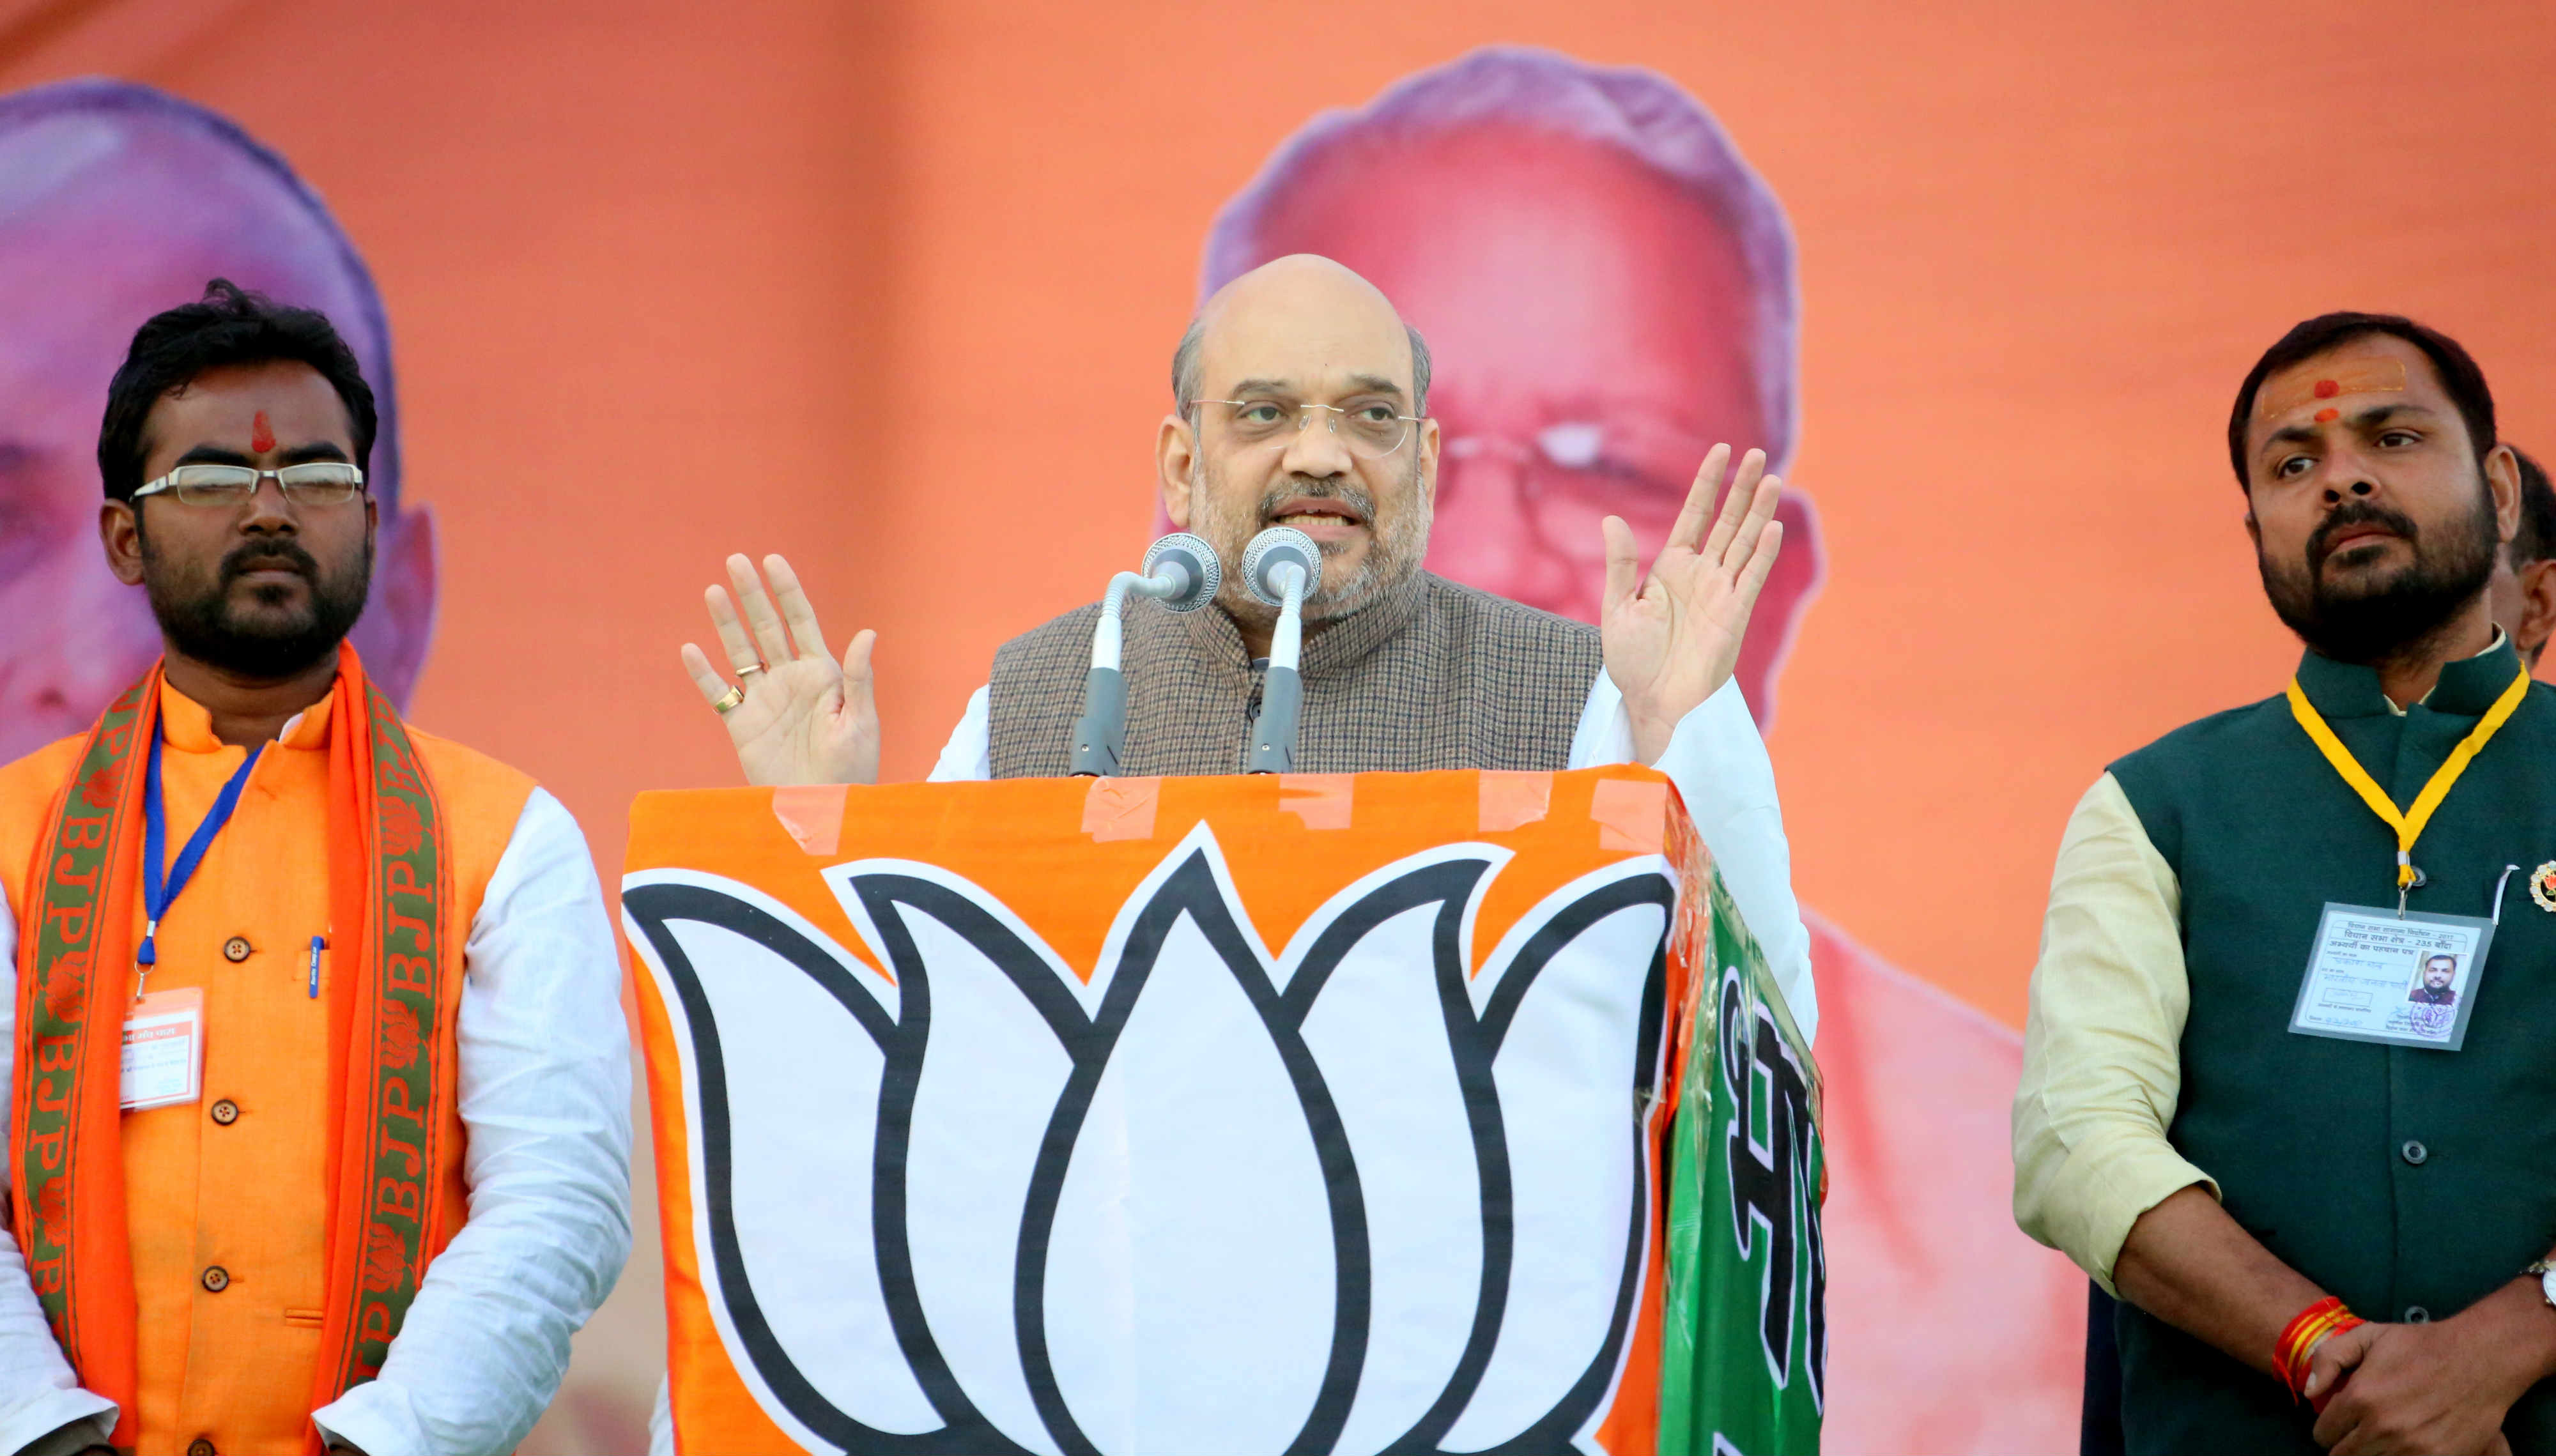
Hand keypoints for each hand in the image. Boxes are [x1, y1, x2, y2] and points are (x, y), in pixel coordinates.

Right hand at [680, 553, 879, 785]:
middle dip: (752, 594)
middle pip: (767, 628)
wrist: (825, 808)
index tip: (773, 561)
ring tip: (712, 590)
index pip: (802, 621)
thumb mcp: (861, 721)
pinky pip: (719, 693)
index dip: (788, 591)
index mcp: (823, 674)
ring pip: (741, 652)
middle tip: (736, 560)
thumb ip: (859, 677)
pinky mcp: (743, 724)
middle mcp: (791, 680)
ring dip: (726, 623)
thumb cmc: (854, 767)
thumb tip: (868, 632)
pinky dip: (704, 673)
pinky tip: (690, 649)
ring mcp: (765, 700)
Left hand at [1600, 444, 1783, 763]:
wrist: (1651, 701)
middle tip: (1756, 454)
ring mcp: (1721, 591)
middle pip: (1727, 520)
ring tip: (1771, 477)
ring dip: (1758, 511)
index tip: (1721, 451)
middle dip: (1741, 487)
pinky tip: (1771, 526)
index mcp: (1671, 567)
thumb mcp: (1618, 608)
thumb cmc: (1632, 661)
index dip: (1708, 483)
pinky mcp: (1734, 614)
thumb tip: (1612, 520)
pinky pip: (1750, 577)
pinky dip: (1762, 553)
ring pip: (1744, 542)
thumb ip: (1621, 564)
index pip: (1695, 514)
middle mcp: (1701, 573)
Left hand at [2308, 1308, 2541, 1453]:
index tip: (2338, 1423)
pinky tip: (2402, 1446)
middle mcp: (2383, 1428)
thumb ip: (2328, 1358)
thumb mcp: (2367, 1335)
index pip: (2323, 1434)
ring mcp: (2412, 1448)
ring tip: (2379, 1438)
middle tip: (2356, 1433)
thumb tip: (2309, 1392)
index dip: (2327, 1429)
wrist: (2480, 1358)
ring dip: (2370, 1453)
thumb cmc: (2421, 1345)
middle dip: (2344, 1445)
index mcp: (2361, 1398)